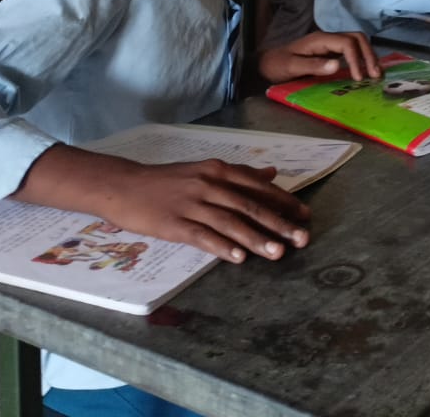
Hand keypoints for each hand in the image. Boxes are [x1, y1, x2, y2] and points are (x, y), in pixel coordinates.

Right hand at [102, 158, 310, 263]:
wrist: (124, 185)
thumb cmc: (167, 180)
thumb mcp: (205, 171)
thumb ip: (239, 174)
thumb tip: (271, 173)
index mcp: (218, 170)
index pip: (257, 186)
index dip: (283, 201)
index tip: (305, 215)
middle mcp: (209, 184)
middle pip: (249, 205)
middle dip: (279, 223)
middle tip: (302, 238)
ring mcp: (191, 203)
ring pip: (230, 222)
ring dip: (256, 239)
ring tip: (278, 253)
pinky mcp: (174, 223)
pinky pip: (203, 236)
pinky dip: (222, 246)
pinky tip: (239, 258)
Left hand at [259, 31, 380, 83]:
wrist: (266, 63)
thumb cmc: (277, 65)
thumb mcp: (291, 67)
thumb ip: (313, 65)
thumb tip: (338, 65)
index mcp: (320, 40)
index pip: (347, 43)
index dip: (357, 59)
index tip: (359, 78)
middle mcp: (327, 38)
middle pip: (357, 38)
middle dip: (369, 54)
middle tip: (375, 75)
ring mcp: (329, 44)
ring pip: (357, 42)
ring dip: (368, 56)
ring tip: (375, 74)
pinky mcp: (330, 51)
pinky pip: (351, 50)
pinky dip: (362, 59)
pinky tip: (365, 72)